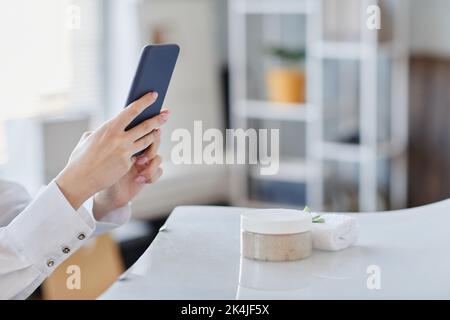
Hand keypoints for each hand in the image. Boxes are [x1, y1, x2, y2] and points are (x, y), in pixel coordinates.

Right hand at [56, 92, 167, 209]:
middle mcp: (120, 138)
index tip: (154, 95)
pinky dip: (139, 154)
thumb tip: (105, 130)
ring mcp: (125, 152)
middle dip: (158, 119)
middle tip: (167, 113)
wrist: (80, 179)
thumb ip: (99, 132)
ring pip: (146, 141)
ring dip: (155, 135)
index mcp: (109, 127)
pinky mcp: (128, 164)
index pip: (131, 110)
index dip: (144, 102)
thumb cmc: (81, 159)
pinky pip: (137, 156)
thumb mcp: (88, 139)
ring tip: (160, 130)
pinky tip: (142, 153)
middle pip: (145, 126)